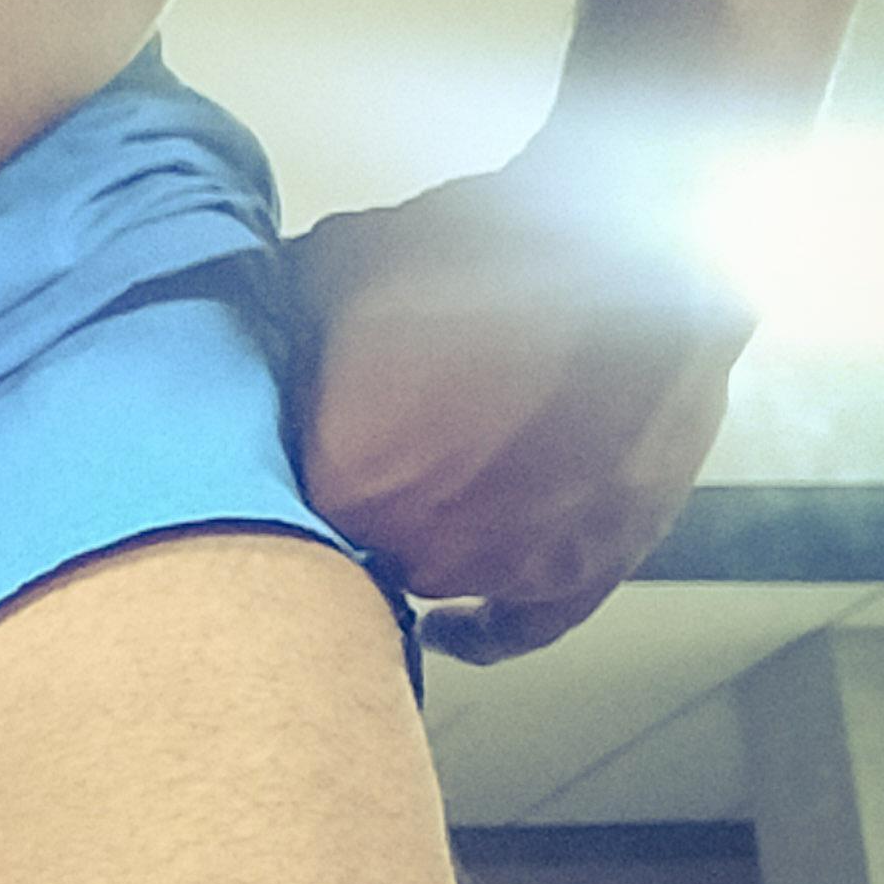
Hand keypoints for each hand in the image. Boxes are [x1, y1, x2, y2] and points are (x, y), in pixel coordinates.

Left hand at [286, 150, 754, 663]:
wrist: (631, 249)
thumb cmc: (480, 254)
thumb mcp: (336, 266)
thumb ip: (281, 331)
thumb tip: (252, 351)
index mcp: (342, 482)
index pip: (278, 506)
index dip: (294, 464)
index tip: (299, 435)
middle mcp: (416, 548)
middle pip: (354, 545)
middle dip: (355, 499)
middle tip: (362, 447)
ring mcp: (505, 571)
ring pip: (430, 574)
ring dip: (421, 539)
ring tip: (421, 487)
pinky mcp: (586, 573)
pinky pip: (518, 631)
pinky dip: (481, 634)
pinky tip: (448, 632)